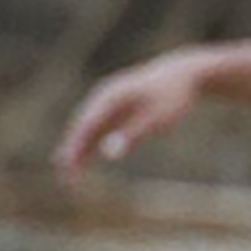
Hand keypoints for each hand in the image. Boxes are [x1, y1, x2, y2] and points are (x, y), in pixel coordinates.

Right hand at [57, 48, 209, 173]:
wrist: (184, 74)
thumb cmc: (173, 97)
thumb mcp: (156, 118)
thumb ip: (132, 134)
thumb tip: (109, 154)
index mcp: (111, 97)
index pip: (86, 125)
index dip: (75, 147)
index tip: (69, 167)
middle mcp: (104, 97)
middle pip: (81, 126)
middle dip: (72, 150)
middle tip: (66, 177)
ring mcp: (109, 102)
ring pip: (87, 128)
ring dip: (78, 149)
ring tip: (70, 174)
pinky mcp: (117, 108)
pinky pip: (97, 128)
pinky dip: (89, 144)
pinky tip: (84, 160)